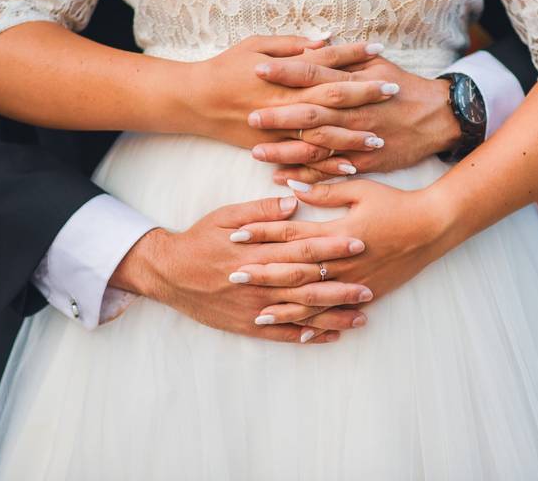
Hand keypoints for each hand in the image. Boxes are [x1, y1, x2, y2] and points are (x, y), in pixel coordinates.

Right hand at [110, 195, 374, 343]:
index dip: (331, 246)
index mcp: (256, 253)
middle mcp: (258, 283)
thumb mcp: (226, 215)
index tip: (358, 242)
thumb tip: (294, 202)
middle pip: (307, 285)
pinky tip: (329, 335)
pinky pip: (283, 334)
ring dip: (331, 316)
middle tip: (370, 287)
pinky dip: (306, 335)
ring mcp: (254, 307)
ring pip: (300, 314)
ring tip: (360, 316)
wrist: (168, 273)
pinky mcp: (248, 325)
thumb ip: (261, 210)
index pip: (301, 249)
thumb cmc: (199, 239)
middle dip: (341, 286)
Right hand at [173, 36, 395, 154]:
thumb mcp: (255, 45)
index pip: (326, 63)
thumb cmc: (226, 67)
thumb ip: (291, 45)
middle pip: (333, 98)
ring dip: (353, 136)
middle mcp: (285, 102)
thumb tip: (325, 40)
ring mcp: (279, 127)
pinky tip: (350, 166)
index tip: (380, 51)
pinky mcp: (272, 146)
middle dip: (365, 96)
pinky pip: (304, 157)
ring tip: (381, 138)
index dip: (353, 56)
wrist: (195, 101)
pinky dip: (327, 163)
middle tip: (394, 92)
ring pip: (323, 133)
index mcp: (283, 74)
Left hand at [224, 180, 457, 326]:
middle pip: (295, 269)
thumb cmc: (396, 204)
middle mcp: (343, 261)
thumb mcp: (361, 190)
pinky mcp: (367, 293)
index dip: (262, 233)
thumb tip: (292, 190)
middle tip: (233, 278)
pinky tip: (298, 333)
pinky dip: (316, 324)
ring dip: (283, 306)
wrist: (433, 228)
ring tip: (256, 314)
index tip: (235, 236)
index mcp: (337, 232)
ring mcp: (354, 281)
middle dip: (262, 274)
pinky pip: (337, 312)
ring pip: (312, 298)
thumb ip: (325, 192)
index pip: (291, 234)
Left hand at [248, 56, 461, 182]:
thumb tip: (313, 46)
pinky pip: (333, 171)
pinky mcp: (366, 163)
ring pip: (318, 146)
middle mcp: (355, 112)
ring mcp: (360, 140)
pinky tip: (283, 178)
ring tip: (256, 153)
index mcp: (355, 84)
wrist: (438, 118)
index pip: (315, 73)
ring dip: (286, 151)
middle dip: (278, 115)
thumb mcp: (377, 64)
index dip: (286, 71)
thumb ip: (343, 57)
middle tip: (248, 115)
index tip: (258, 68)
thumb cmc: (403, 87)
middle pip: (311, 113)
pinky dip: (308, 177)